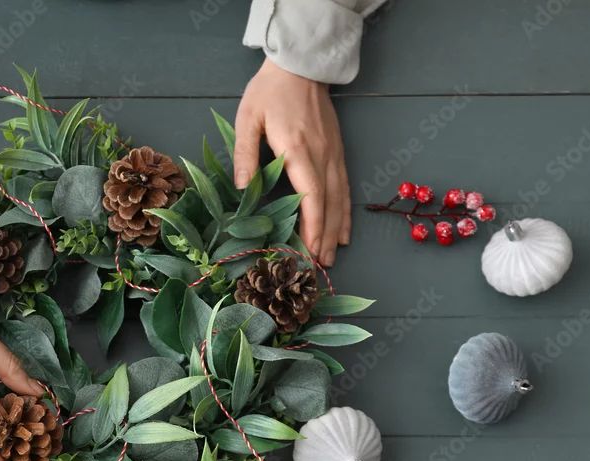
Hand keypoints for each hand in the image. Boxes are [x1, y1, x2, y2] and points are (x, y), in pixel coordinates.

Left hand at [234, 58, 350, 266]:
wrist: (301, 65)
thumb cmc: (269, 92)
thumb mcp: (248, 119)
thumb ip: (245, 154)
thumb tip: (244, 188)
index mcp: (299, 150)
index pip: (311, 196)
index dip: (312, 226)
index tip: (309, 250)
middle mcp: (322, 156)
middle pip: (329, 204)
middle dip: (324, 237)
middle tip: (319, 267)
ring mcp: (333, 154)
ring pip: (340, 198)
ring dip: (336, 230)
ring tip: (331, 257)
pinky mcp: (337, 151)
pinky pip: (344, 187)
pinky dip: (345, 212)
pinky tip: (343, 230)